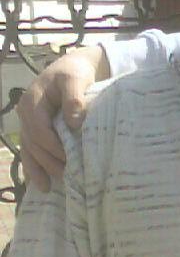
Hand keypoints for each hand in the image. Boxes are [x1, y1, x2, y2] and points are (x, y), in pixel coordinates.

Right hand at [16, 46, 105, 190]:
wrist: (75, 68)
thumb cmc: (76, 73)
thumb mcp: (76, 80)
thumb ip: (74, 99)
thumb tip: (73, 123)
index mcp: (32, 102)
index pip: (39, 129)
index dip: (53, 146)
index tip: (70, 158)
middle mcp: (26, 114)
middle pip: (33, 143)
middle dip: (48, 161)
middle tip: (68, 177)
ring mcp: (29, 123)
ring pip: (30, 150)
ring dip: (39, 169)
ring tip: (50, 187)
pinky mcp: (35, 130)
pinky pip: (31, 151)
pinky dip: (35, 168)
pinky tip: (41, 184)